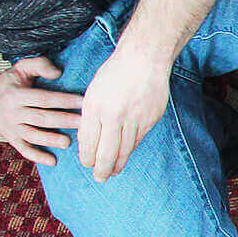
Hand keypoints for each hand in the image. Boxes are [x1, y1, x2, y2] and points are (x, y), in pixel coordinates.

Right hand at [0, 56, 84, 166]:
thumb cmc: (11, 81)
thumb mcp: (21, 67)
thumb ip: (39, 65)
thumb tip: (58, 73)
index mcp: (16, 95)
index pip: (44, 99)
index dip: (64, 100)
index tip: (83, 102)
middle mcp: (12, 112)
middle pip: (41, 118)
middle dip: (63, 121)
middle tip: (84, 123)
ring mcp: (11, 128)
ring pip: (33, 136)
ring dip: (51, 140)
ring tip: (69, 142)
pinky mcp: (11, 139)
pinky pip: (24, 149)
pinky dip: (37, 156)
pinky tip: (53, 161)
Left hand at [76, 45, 171, 181]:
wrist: (144, 59)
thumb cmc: (115, 73)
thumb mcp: (94, 91)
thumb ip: (90, 116)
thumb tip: (88, 141)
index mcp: (95, 107)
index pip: (88, 142)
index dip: (87, 158)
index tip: (86, 164)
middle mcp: (114, 116)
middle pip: (107, 153)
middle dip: (102, 170)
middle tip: (100, 178)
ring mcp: (135, 119)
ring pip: (125, 150)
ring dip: (118, 164)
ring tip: (113, 171)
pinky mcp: (150, 119)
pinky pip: (138, 140)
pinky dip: (130, 149)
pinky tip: (126, 153)